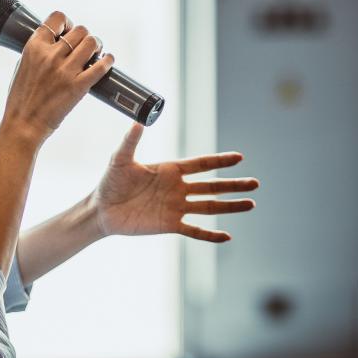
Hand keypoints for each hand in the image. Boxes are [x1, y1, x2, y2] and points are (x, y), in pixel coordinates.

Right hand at [1, 11, 113, 144]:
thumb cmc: (21, 99)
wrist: (23, 125)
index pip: (57, 18)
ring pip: (92, 43)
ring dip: (97, 46)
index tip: (69, 31)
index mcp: (34, 47)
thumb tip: (55, 42)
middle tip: (85, 47)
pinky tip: (107, 61)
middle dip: (85, 37)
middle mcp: (50, 56)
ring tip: (96, 54)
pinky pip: (100, 66)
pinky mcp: (78, 87)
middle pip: (80, 30)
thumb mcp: (24, 66)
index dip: (67, 22)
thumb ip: (38, 51)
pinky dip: (107, 61)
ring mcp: (65, 71)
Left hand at [87, 123, 258, 242]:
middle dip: (234, 185)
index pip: (201, 164)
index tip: (239, 158)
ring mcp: (176, 207)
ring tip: (251, 204)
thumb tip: (138, 120)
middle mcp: (177, 188)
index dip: (220, 161)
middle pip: (212, 186)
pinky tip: (227, 236)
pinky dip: (210, 235)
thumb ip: (130, 140)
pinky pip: (194, 230)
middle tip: (255, 183)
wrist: (102, 210)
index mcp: (170, 170)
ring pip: (209, 207)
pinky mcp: (170, 225)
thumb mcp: (120, 159)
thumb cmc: (110, 182)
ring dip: (230, 206)